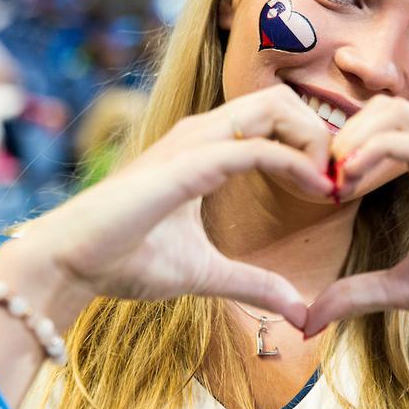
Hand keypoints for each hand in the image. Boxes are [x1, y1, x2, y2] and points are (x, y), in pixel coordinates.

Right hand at [18, 84, 333, 328]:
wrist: (70, 265)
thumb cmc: (125, 260)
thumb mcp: (206, 273)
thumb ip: (252, 283)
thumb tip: (297, 307)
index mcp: (206, 148)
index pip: (273, 119)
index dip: (312, 144)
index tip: (333, 188)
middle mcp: (202, 134)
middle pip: (280, 100)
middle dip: (321, 131)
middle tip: (338, 179)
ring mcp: (193, 143)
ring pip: (273, 108)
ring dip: (315, 140)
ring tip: (331, 183)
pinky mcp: (187, 164)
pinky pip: (255, 149)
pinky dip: (295, 163)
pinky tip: (317, 189)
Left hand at [302, 94, 408, 343]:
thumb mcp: (407, 288)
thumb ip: (359, 292)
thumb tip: (308, 318)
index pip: (382, 125)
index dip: (343, 146)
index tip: (319, 187)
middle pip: (385, 108)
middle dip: (342, 135)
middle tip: (319, 177)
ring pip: (397, 114)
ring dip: (353, 139)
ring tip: (334, 178)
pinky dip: (375, 151)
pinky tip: (351, 178)